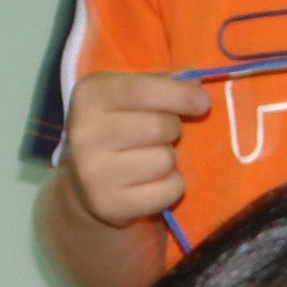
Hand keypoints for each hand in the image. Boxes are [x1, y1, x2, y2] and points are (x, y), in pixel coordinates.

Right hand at [57, 71, 207, 228]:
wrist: (84, 184)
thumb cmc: (114, 129)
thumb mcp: (126, 96)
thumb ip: (159, 84)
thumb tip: (195, 81)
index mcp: (89, 96)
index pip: (141, 90)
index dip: (179, 95)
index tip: (203, 102)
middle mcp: (85, 133)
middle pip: (159, 126)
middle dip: (173, 129)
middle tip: (162, 134)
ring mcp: (94, 172)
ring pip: (165, 161)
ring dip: (170, 160)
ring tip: (151, 159)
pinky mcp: (110, 204)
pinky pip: (168, 190)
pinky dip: (171, 186)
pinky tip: (152, 182)